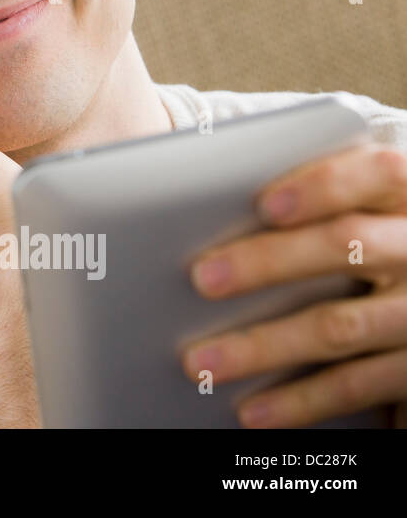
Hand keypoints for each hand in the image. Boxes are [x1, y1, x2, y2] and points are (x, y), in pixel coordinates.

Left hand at [180, 142, 406, 426]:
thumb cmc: (375, 247)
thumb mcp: (368, 216)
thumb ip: (321, 206)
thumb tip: (217, 209)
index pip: (380, 173)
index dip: (325, 185)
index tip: (266, 204)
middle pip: (348, 244)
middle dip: (270, 261)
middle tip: (203, 278)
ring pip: (340, 325)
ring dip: (263, 345)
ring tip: (203, 360)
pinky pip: (357, 384)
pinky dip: (301, 400)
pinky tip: (255, 409)